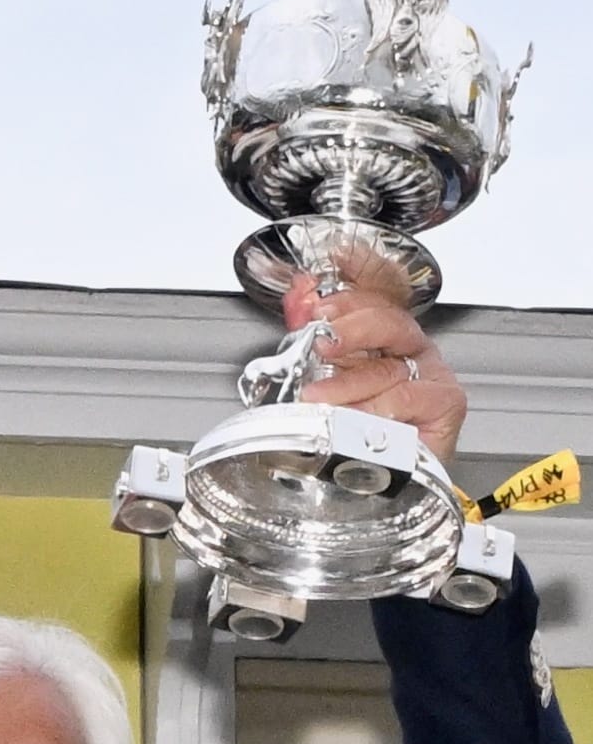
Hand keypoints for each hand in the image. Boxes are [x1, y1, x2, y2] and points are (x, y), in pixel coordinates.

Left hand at [281, 250, 467, 469]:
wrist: (390, 486)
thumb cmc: (362, 438)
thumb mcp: (326, 384)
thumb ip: (311, 343)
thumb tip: (296, 304)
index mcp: (383, 336)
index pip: (374, 291)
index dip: (358, 269)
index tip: (336, 257)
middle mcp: (409, 349)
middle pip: (387, 319)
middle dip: (350, 324)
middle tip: (322, 335)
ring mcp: (431, 373)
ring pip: (389, 364)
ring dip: (347, 384)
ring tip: (317, 399)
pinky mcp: (446, 403)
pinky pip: (408, 396)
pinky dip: (379, 409)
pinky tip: (360, 419)